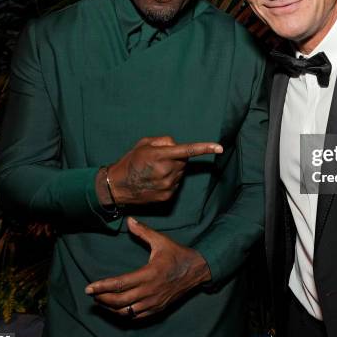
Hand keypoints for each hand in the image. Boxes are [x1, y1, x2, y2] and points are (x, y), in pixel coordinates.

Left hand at [85, 217, 210, 318]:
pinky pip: (136, 316)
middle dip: (102, 299)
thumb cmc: (177, 254)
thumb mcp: (161, 240)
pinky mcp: (157, 308)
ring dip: (110, 308)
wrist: (196, 270)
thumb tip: (129, 220)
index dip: (102, 286)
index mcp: (149, 274)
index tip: (89, 288)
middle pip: (119, 301)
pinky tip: (117, 308)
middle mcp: (150, 291)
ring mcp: (153, 302)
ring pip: (126, 312)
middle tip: (92, 294)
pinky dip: (124, 314)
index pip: (120, 284)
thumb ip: (143, 231)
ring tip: (101, 301)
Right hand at [96, 136, 222, 205]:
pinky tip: (155, 180)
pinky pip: (176, 183)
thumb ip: (163, 140)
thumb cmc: (130, 161)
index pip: (187, 150)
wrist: (117, 187)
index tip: (219, 148)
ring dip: (173, 169)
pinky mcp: (167, 195)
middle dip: (176, 158)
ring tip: (154, 171)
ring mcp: (167, 185)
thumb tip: (176, 145)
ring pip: (180, 172)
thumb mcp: (143, 143)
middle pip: (183, 160)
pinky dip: (170, 179)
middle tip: (159, 159)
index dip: (205, 148)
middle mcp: (166, 171)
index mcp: (160, 155)